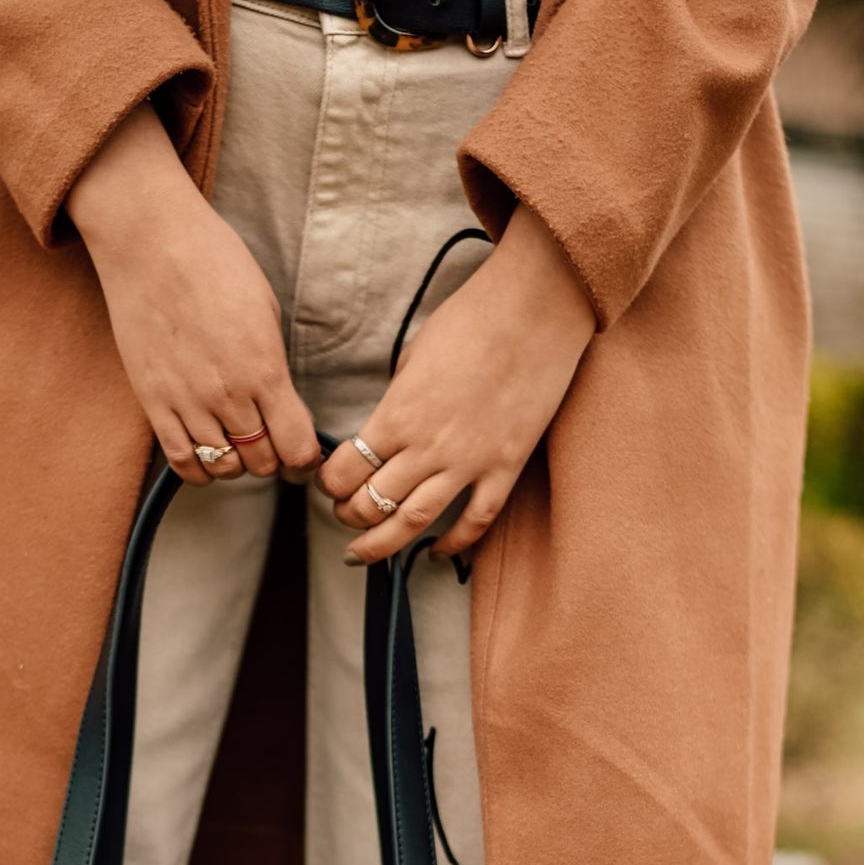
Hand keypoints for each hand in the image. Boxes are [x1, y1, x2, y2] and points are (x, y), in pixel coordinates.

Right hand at [66, 104, 320, 486]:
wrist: (150, 242)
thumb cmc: (213, 263)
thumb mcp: (265, 311)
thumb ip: (273, 365)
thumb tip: (281, 403)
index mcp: (264, 369)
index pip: (297, 447)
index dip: (306, 458)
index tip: (304, 452)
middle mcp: (227, 395)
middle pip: (262, 463)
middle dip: (272, 458)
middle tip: (270, 442)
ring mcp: (187, 402)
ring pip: (224, 467)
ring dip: (237, 462)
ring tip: (237, 441)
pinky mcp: (152, 402)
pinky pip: (182, 460)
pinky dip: (200, 468)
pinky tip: (207, 450)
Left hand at [315, 202, 595, 559]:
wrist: (534, 311)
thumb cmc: (472, 321)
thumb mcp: (412, 356)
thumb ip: (398, 400)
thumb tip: (388, 425)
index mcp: (397, 415)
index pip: (347, 469)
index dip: (330, 483)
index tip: (329, 483)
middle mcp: (427, 446)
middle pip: (372, 502)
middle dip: (349, 516)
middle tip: (343, 517)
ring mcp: (469, 462)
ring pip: (414, 521)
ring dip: (383, 543)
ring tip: (365, 553)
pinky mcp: (506, 467)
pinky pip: (476, 520)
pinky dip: (454, 542)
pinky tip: (436, 550)